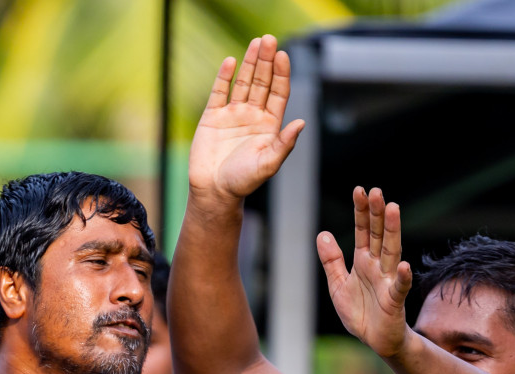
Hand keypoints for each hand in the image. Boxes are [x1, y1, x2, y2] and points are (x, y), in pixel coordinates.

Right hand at [188, 34, 305, 204]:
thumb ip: (285, 144)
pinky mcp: (212, 117)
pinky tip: (231, 62)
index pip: (279, 93)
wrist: (213, 192)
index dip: (282, 74)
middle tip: (269, 40)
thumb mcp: (269, 164)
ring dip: (250, 63)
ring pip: (243, 83)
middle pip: (263, 82)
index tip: (283, 56)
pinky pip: (219, 92)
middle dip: (266, 61)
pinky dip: (224, 77)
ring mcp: (232, 115)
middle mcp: (253, 116)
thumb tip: (301, 123)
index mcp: (270, 125)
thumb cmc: (243, 182)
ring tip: (256, 43)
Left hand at [318, 187, 413, 359]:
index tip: (359, 190)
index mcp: (363, 262)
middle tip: (376, 190)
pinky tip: (404, 265)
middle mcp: (377, 267)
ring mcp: (387, 282)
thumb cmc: (360, 311)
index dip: (361, 212)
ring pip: (391, 252)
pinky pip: (399, 288)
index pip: (362, 231)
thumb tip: (322, 233)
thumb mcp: (338, 285)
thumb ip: (331, 261)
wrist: (375, 340)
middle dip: (377, 214)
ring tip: (394, 209)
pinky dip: (402, 277)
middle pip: (378, 235)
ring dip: (393, 232)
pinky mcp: (394, 301)